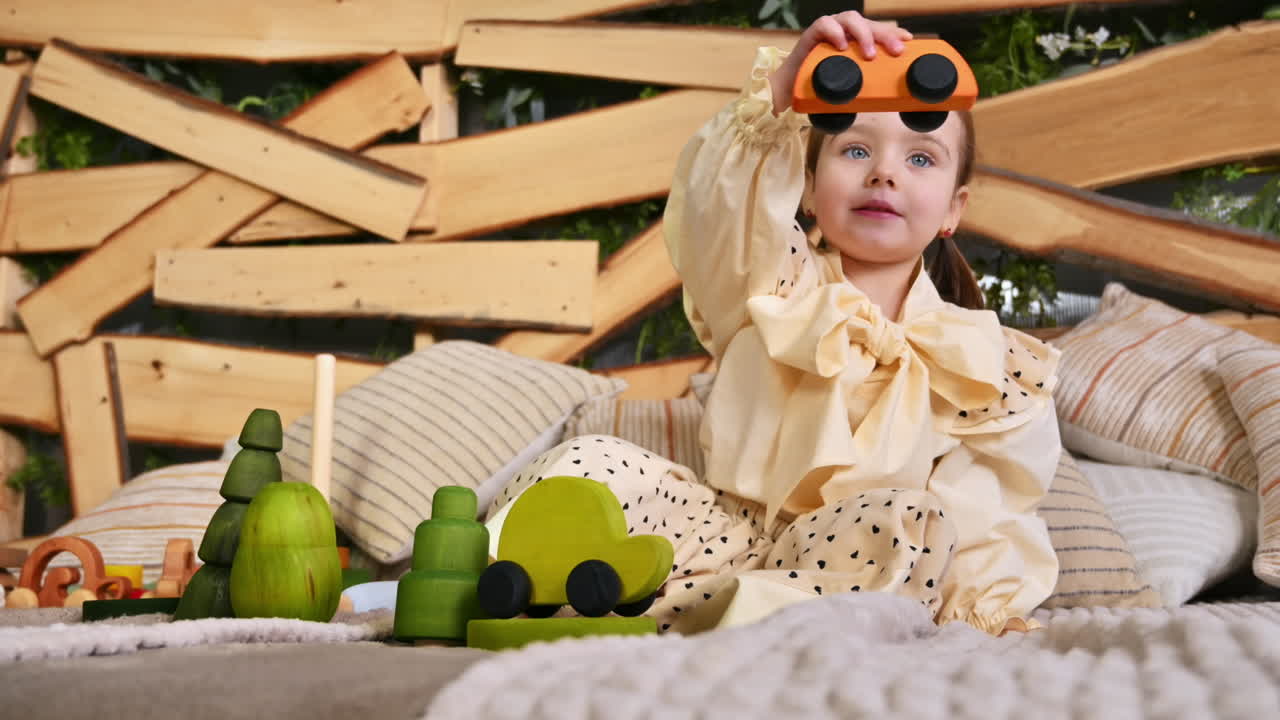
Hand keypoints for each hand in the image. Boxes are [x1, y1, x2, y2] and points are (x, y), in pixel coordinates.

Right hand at [770, 11, 912, 114]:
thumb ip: (863, 88)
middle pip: (868, 24)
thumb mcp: (847, 86)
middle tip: (895, 51)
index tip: (908, 41)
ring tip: (868, 54)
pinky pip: (824, 24)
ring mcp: (828, 30)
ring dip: (863, 34)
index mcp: (855, 40)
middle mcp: (844, 31)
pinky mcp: (811, 34)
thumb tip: (891, 105)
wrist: (790, 90)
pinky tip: (842, 45)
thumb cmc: (820, 87)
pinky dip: (834, 32)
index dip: (892, 33)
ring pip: (850, 19)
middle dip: (884, 35)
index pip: (877, 30)